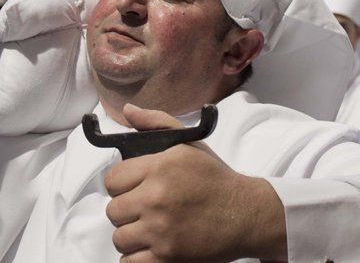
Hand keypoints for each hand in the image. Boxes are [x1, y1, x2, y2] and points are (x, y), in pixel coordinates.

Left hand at [103, 104, 287, 261]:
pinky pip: (129, 262)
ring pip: (120, 237)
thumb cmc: (216, 179)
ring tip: (149, 229)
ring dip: (131, 236)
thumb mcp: (189, 144)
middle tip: (145, 210)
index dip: (122, 185)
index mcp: (160, 166)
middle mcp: (157, 197)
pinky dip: (136, 258)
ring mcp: (161, 229)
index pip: (112, 180)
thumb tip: (127, 110)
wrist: (246, 214)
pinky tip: (150, 248)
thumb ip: (155, 123)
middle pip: (113, 210)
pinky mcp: (167, 256)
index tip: (135, 189)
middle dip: (127, 211)